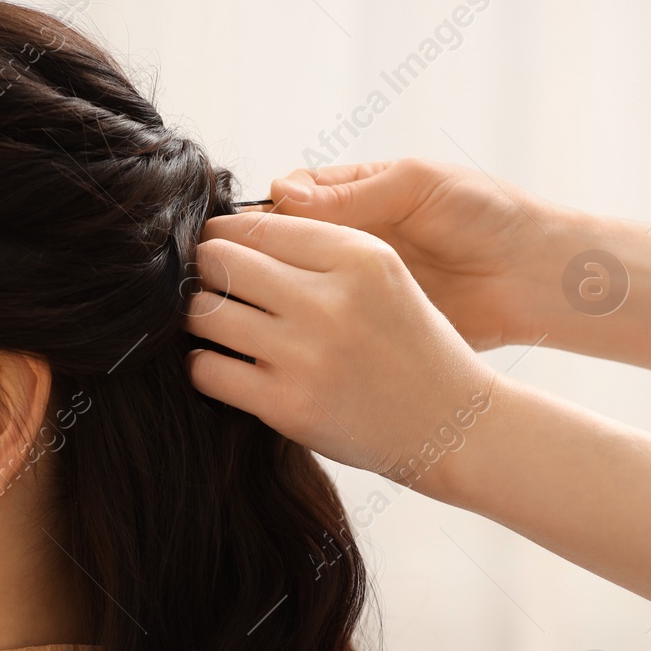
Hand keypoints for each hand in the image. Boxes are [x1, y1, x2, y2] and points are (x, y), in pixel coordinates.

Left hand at [183, 211, 496, 483]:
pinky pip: (206, 370)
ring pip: (204, 315)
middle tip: (210, 287)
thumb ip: (316, 247)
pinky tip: (224, 365)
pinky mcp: (287, 405)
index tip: (218, 250)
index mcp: (357, 256)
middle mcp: (330, 301)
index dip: (223, 236)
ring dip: (200, 319)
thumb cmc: (406, 344)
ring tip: (216, 326)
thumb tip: (226, 231)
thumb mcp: (382, 275)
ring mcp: (307, 355)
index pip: (255, 226)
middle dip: (205, 271)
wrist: (450, 424)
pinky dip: (204, 365)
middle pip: (220, 262)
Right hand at [267, 159, 567, 349]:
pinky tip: (284, 335)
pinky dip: (298, 332)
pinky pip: (320, 328)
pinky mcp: (365, 325)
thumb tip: (280, 192)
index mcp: (352, 198)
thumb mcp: (418, 187)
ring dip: (271, 297)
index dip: (258, 216)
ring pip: (290, 291)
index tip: (238, 233)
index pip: (284, 202)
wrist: (535, 277)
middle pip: (277, 249)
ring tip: (253, 305)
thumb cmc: (487, 215)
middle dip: (253, 259)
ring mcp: (350, 287)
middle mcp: (343, 242)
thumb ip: (352, 192)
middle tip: (233, 272)